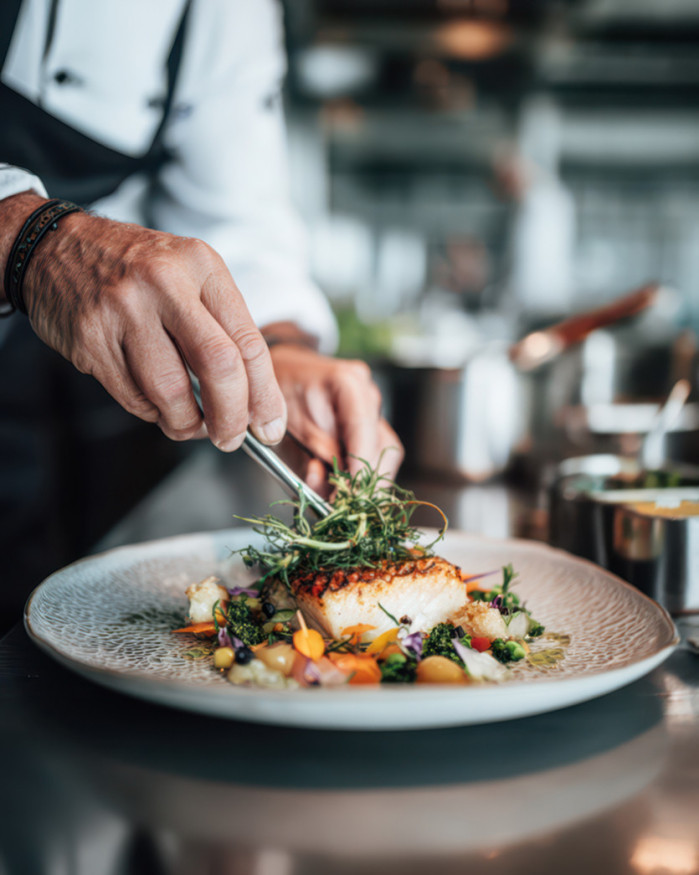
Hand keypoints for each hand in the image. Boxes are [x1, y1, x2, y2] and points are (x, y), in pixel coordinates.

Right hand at [2, 193, 285, 449]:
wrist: (54, 245)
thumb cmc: (136, 268)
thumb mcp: (189, 274)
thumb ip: (222, 328)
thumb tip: (255, 401)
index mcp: (200, 264)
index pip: (248, 342)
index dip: (265, 394)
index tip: (269, 425)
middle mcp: (164, 282)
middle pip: (218, 367)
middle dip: (232, 417)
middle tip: (231, 438)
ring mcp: (123, 309)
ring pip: (171, 392)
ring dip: (187, 423)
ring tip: (191, 425)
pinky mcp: (90, 338)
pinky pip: (132, 396)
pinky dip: (152, 412)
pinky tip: (156, 404)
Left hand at [268, 343, 403, 492]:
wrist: (282, 368)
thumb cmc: (280, 389)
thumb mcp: (287, 421)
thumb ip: (312, 451)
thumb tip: (330, 481)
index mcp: (349, 383)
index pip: (365, 432)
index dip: (360, 469)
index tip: (350, 497)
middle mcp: (368, 393)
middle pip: (385, 448)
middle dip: (367, 483)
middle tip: (345, 507)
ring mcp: (372, 407)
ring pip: (384, 454)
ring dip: (365, 482)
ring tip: (340, 499)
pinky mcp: (369, 422)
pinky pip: (374, 452)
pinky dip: (360, 473)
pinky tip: (341, 486)